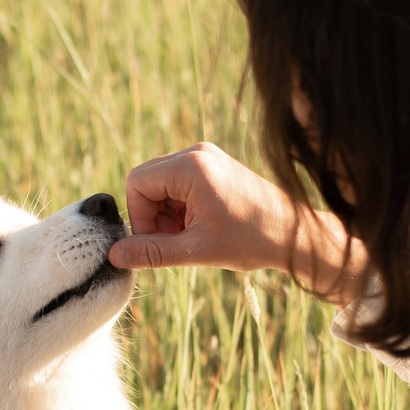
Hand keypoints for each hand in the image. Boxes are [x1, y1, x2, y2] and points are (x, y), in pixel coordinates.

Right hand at [108, 143, 364, 301]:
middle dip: (153, 215)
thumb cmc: (251, 240)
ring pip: (161, 184)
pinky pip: (179, 183)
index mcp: (190, 166)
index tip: (158, 242)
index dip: (140, 217)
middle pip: (147, 181)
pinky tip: (201, 226)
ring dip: (167, 214)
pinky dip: (180, 207)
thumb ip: (152, 252)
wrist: (295, 234)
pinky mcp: (213, 166)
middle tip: (176, 241)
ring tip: (192, 236)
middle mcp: (196, 153)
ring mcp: (206, 157)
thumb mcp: (196, 250)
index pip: (136, 183)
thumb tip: (114, 255)